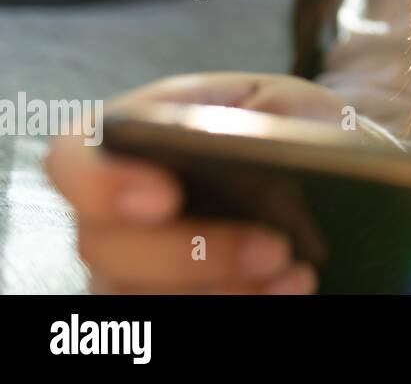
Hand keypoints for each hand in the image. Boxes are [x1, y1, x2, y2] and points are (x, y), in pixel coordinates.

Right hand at [44, 72, 351, 293]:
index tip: (163, 199)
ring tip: (294, 274)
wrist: (326, 166)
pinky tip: (289, 290)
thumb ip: (256, 115)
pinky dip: (237, 306)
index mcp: (133, 136)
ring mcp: (134, 265)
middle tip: (273, 249)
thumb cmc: (293, 125)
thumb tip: (246, 147)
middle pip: (105, 246)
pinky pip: (174, 322)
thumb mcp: (286, 101)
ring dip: (218, 292)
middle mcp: (116, 208)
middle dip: (191, 254)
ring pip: (136, 297)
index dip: (100, 183)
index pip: (72, 158)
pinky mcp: (168, 297)